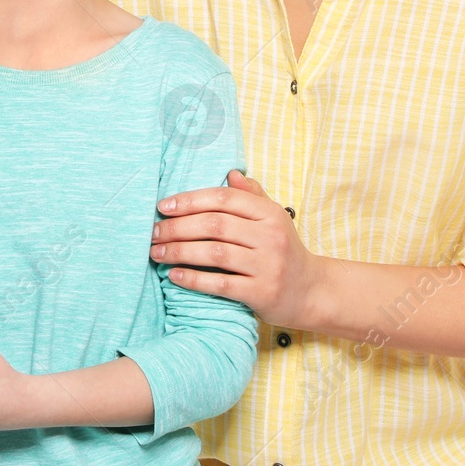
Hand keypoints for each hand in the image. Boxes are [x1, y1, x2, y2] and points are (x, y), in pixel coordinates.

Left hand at [152, 170, 327, 329]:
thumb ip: (252, 196)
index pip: (223, 199)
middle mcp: (270, 236)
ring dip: (179, 252)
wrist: (312, 292)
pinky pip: (221, 283)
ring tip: (156, 253)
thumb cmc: (284, 250)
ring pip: (214, 253)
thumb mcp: (273, 218)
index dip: (190, 200)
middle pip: (214, 225)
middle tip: (152, 233)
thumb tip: (230, 172)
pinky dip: (194, 279)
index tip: (162, 207)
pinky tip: (174, 275)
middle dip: (177, 227)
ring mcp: (268, 265)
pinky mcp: (263, 293)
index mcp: (269, 213)